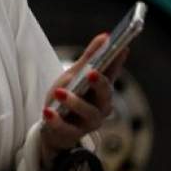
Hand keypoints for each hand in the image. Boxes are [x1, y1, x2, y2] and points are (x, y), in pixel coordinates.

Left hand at [39, 33, 128, 165]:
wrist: (51, 127)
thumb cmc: (66, 97)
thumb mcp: (73, 75)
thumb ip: (89, 58)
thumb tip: (106, 36)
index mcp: (102, 89)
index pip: (112, 73)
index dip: (117, 61)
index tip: (122, 47)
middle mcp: (101, 107)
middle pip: (105, 95)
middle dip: (99, 83)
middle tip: (90, 72)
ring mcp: (88, 122)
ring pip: (88, 113)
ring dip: (74, 102)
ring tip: (59, 92)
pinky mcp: (73, 134)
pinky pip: (67, 128)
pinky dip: (57, 121)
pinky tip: (48, 112)